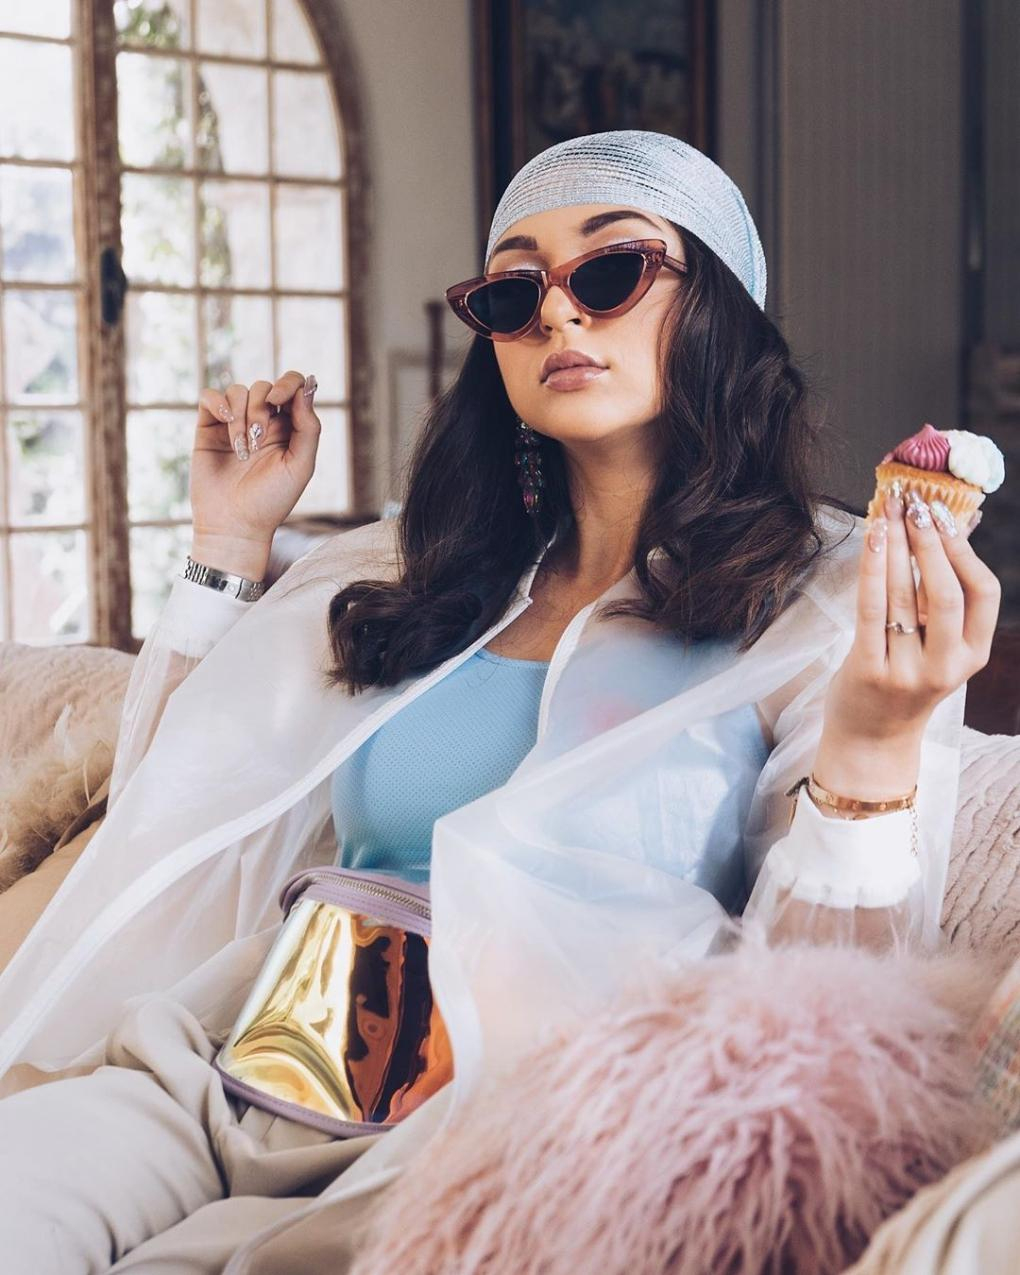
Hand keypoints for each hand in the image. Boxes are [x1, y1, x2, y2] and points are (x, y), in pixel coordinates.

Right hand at [189, 371, 320, 574]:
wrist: (235, 524)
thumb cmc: (272, 500)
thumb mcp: (301, 465)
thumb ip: (308, 426)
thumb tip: (307, 386)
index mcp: (289, 428)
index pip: (292, 386)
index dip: (287, 383)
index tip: (278, 400)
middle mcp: (262, 421)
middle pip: (263, 387)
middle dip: (260, 410)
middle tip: (258, 441)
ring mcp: (234, 423)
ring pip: (237, 391)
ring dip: (240, 417)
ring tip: (241, 451)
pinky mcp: (208, 428)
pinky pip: (210, 397)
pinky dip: (217, 404)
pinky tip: (223, 423)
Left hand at [820, 490, 1000, 752]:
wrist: (871, 739)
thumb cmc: (905, 678)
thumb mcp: (938, 643)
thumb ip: (947, 590)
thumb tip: (961, 521)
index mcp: (972, 655)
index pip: (984, 594)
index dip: (965, 549)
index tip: (945, 515)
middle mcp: (945, 666)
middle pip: (945, 593)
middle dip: (930, 543)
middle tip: (916, 505)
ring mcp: (907, 671)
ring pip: (903, 597)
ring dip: (895, 547)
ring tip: (888, 513)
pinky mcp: (869, 672)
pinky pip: (871, 611)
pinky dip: (871, 570)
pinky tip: (870, 539)